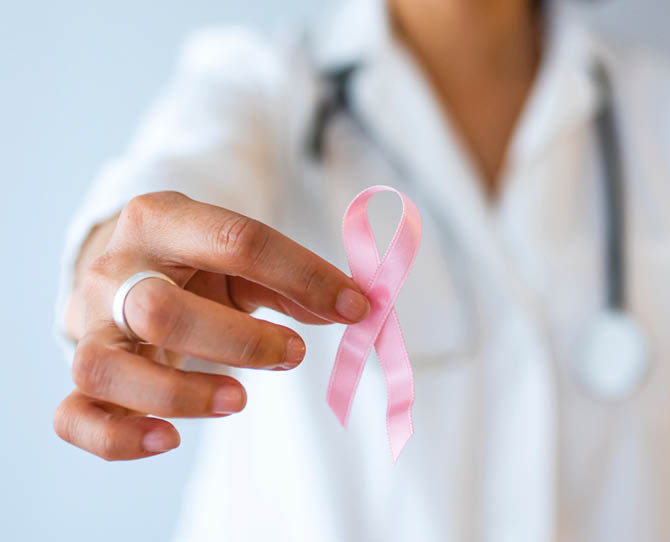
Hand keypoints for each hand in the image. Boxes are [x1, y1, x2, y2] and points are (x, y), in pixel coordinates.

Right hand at [54, 191, 369, 459]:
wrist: (125, 269)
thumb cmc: (194, 265)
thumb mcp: (239, 258)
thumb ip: (289, 280)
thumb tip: (350, 308)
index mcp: (161, 219)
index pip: (235, 240)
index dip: (303, 275)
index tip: (355, 307)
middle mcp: (114, 270)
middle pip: (159, 308)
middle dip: (238, 340)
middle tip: (294, 354)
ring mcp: (90, 325)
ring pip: (107, 367)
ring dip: (180, 393)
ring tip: (238, 400)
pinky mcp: (82, 374)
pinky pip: (74, 415)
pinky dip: (119, 437)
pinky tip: (169, 439)